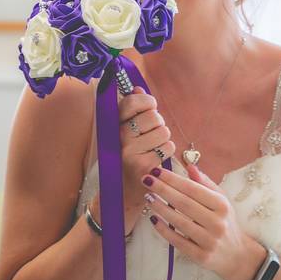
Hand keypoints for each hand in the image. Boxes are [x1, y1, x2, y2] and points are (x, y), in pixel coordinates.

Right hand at [95, 87, 174, 234]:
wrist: (122, 192)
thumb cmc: (126, 158)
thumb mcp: (123, 133)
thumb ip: (131, 110)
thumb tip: (137, 87)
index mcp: (113, 126)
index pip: (131, 101)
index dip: (146, 100)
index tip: (149, 106)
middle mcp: (119, 138)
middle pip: (153, 116)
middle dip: (158, 123)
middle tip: (150, 134)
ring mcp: (130, 153)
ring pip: (163, 131)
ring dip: (163, 139)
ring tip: (152, 148)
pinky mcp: (144, 167)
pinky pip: (168, 147)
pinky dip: (166, 152)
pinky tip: (155, 159)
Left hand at [142, 163, 265, 279]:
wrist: (237, 255)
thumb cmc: (226, 222)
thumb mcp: (221, 200)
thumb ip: (205, 183)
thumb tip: (189, 165)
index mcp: (221, 205)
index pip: (192, 189)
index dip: (173, 179)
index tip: (156, 170)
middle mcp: (217, 222)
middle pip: (184, 203)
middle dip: (162, 189)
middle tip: (146, 179)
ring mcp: (209, 241)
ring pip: (179, 222)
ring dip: (160, 208)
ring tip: (147, 197)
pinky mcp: (201, 256)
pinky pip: (177, 241)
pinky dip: (164, 230)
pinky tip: (153, 219)